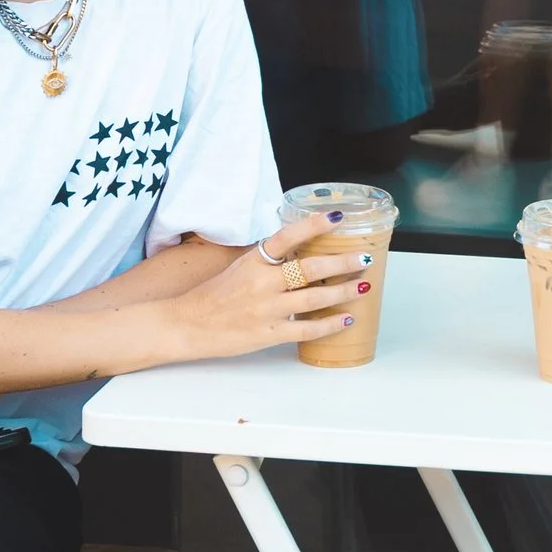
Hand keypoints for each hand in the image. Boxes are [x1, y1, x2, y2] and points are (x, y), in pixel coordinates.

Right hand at [157, 218, 365, 362]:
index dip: (313, 225)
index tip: (337, 217)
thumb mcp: (240, 267)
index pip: (287, 236)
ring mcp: (266, 309)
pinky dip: (329, 324)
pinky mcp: (268, 334)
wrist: (187, 324)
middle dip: (342, 263)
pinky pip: (306, 329)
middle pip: (310, 269)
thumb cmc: (215, 295)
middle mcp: (262, 282)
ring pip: (314, 299)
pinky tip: (345, 319)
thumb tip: (302, 251)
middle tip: (363, 258)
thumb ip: (269, 260)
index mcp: (254, 261)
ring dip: (343, 291)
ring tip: (363, 286)